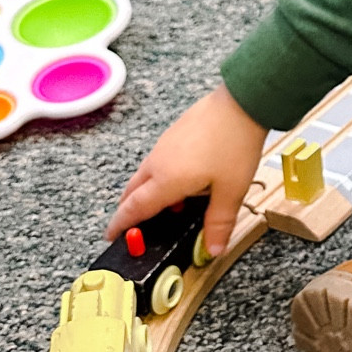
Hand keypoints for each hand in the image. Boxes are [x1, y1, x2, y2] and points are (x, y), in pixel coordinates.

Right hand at [106, 83, 267, 257]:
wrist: (241, 101)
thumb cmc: (234, 144)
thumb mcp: (231, 191)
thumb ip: (218, 223)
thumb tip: (212, 250)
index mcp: (166, 180)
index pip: (134, 209)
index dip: (120, 225)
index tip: (110, 236)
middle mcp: (158, 162)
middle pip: (133, 191)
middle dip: (129, 210)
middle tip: (133, 226)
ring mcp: (164, 145)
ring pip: (145, 175)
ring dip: (147, 193)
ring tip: (169, 208)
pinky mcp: (173, 133)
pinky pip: (158, 161)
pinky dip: (160, 177)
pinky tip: (184, 181)